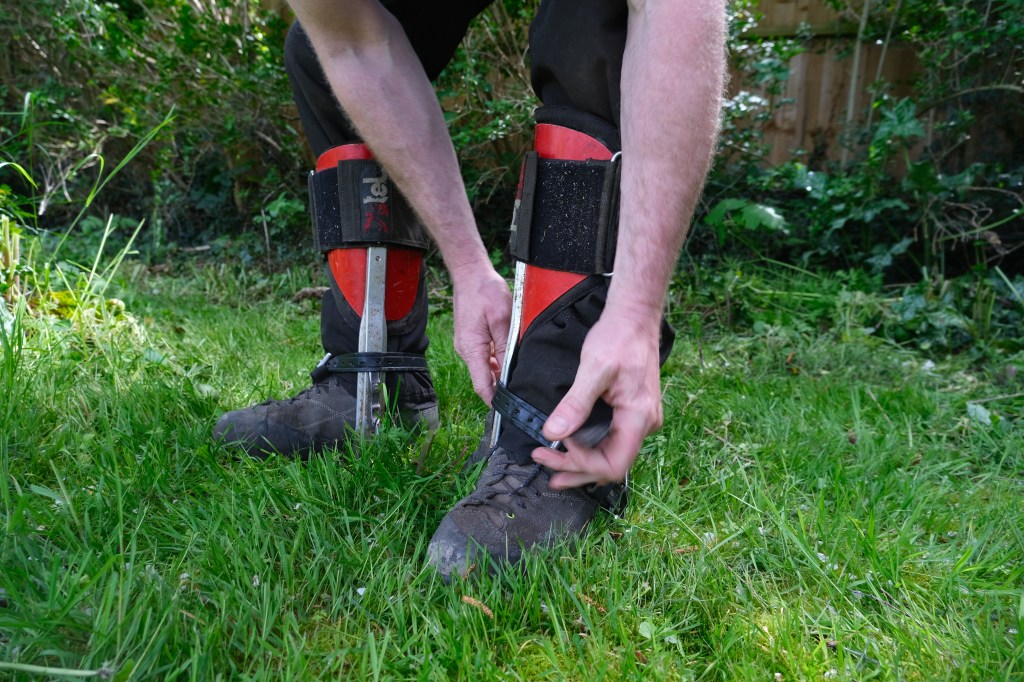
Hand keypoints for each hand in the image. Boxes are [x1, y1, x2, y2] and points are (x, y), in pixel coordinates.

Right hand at [451, 265, 511, 405]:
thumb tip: (511, 369)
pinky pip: (484, 355)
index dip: (495, 400)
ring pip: (485, 367)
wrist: (470, 273)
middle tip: (524, 390)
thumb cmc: (485, 292)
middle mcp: (466, 350)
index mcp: (472, 349)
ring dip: (500, 370)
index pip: (482, 385)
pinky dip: (497, 358)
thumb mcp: (503, 320)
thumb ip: (506, 346)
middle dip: (502, 385)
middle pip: (484, 378)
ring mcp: (467, 344)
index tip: (508, 410)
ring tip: (520, 370)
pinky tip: (510, 353)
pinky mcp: (471, 338)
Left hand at [531, 311, 663, 488]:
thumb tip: (552, 433)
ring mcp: (640, 419)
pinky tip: (569, 445)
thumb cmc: (618, 337)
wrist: (634, 317)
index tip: (557, 443)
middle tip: (542, 460)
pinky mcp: (632, 412)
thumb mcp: (593, 370)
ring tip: (549, 460)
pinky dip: (589, 447)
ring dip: (579, 461)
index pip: (612, 464)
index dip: (582, 463)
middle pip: (610, 466)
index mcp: (638, 417)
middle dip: (574, 468)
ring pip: (610, 455)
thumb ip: (575, 404)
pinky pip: (611, 440)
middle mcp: (645, 424)